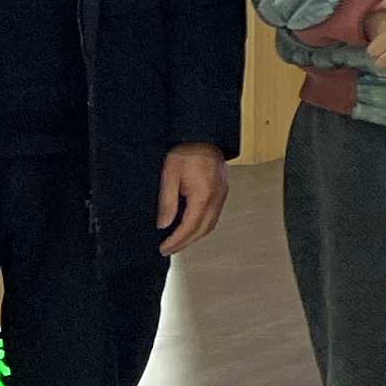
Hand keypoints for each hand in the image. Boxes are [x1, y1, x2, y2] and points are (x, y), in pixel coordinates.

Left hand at [155, 144, 228, 258]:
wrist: (203, 136)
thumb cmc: (186, 152)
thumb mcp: (169, 175)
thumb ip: (168, 202)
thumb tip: (163, 224)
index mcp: (203, 195)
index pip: (190, 226)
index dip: (176, 240)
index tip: (164, 248)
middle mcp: (216, 198)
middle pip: (203, 229)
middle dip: (185, 242)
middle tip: (169, 249)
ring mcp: (222, 195)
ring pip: (210, 224)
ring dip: (195, 236)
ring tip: (178, 241)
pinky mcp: (222, 191)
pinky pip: (213, 215)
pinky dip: (201, 226)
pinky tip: (190, 225)